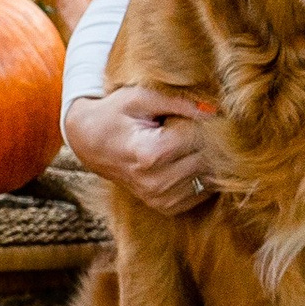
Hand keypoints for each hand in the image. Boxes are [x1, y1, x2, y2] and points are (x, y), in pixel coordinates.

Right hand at [68, 83, 215, 214]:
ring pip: (210, 175)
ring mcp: (161, 199)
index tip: (183, 113)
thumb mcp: (141, 98)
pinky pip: (204, 190)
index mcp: (149, 154)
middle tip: (182, 127)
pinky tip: (182, 160)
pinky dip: (200, 174)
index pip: (197, 136)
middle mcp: (156, 183)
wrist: (91, 144)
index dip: (196, 120)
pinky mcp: (168, 207)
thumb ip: (178, 102)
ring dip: (204, 157)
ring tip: (179, 144)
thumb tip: (213, 111)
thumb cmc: (115, 115)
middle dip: (203, 139)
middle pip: (206, 157)